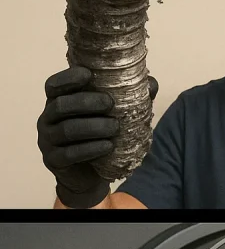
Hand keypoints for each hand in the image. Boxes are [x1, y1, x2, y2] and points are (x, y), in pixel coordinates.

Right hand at [39, 67, 157, 207]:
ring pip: (67, 130)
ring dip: (93, 127)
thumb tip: (152, 82)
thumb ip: (129, 98)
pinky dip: (91, 148)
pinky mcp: (54, 160)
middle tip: (110, 104)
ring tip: (115, 127)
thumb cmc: (100, 137)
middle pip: (61, 105)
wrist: (89, 174)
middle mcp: (48, 119)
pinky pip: (70, 153)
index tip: (88, 74)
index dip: (68, 78)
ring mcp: (48, 140)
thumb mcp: (114, 115)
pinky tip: (108, 146)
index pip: (54, 85)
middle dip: (86, 102)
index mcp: (58, 102)